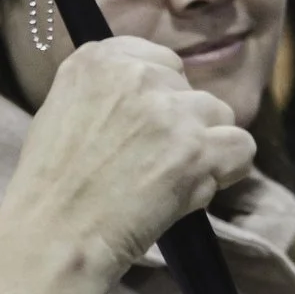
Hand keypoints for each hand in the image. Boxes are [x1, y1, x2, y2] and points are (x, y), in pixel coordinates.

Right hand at [0, 36, 254, 280]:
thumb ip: (111, 92)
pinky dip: (228, 171)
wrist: (55, 235)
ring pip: (221, 116)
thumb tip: (157, 96)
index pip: (162, 62)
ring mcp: (169, 111)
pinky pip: (242, 147)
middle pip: (191, 89)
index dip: (161, 100)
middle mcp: (137, 74)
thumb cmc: (52, 188)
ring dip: (205, 148)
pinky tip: (194, 191)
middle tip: (151, 165)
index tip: (144, 132)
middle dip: (182, 125)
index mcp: (99, 58)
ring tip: (168, 182)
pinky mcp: (196, 149)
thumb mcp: (64, 111)